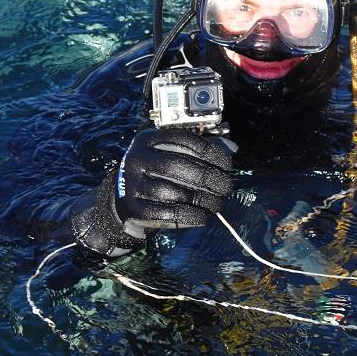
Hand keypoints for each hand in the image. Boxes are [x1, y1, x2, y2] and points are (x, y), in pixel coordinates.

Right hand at [114, 128, 234, 229]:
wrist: (124, 197)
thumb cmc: (158, 172)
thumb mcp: (173, 154)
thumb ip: (202, 149)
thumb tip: (232, 148)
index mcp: (148, 139)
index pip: (185, 140)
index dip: (212, 152)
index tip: (227, 166)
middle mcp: (137, 158)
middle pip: (178, 166)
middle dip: (209, 178)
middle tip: (226, 187)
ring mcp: (132, 184)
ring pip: (173, 192)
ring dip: (202, 200)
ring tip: (215, 204)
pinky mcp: (133, 208)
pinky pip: (166, 213)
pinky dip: (189, 216)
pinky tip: (201, 216)